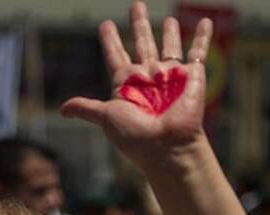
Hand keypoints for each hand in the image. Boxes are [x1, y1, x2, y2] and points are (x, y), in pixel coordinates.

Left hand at [61, 1, 212, 168]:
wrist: (167, 146)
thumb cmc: (136, 136)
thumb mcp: (107, 117)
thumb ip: (87, 109)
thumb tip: (62, 110)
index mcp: (127, 84)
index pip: (116, 55)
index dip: (110, 41)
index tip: (105, 25)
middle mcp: (148, 77)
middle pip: (142, 44)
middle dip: (139, 25)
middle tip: (136, 6)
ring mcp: (170, 75)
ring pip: (169, 46)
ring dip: (169, 33)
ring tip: (168, 19)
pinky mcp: (192, 75)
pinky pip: (198, 51)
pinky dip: (203, 36)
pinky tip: (206, 22)